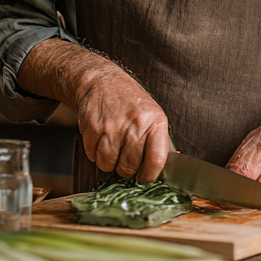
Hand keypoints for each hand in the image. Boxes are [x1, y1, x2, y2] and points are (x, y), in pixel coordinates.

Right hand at [74, 67, 170, 182]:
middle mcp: (134, 126)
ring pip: (109, 166)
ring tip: (114, 147)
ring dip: (110, 163)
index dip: (149, 175)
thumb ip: (159, 142)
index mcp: (154, 122)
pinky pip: (93, 158)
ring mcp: (112, 129)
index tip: (145, 177)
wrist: (102, 82)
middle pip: (129, 167)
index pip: (156, 159)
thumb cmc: (131, 102)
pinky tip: (102, 141)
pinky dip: (97, 155)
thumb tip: (167, 168)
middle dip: (127, 170)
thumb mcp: (154, 115)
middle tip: (126, 159)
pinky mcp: (93, 131)